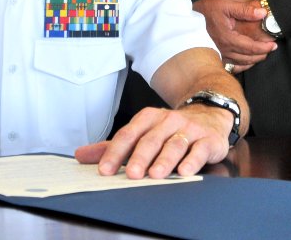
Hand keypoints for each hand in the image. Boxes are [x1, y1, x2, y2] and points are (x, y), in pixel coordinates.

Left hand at [75, 104, 232, 178]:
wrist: (209, 115)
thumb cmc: (170, 130)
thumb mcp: (142, 132)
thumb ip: (114, 146)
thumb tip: (81, 155)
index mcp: (149, 118)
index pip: (129, 134)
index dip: (116, 152)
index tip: (105, 169)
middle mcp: (168, 121)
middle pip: (151, 139)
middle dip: (140, 157)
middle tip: (132, 174)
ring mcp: (189, 129)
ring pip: (175, 144)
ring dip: (164, 160)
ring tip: (155, 174)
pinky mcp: (208, 140)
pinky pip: (199, 149)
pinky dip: (192, 160)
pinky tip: (184, 171)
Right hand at [192, 0, 276, 70]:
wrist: (186, 20)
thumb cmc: (206, 11)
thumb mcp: (225, 5)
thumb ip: (245, 9)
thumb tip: (262, 13)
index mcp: (228, 38)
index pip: (251, 47)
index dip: (264, 47)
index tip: (274, 45)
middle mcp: (224, 50)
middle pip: (248, 57)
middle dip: (262, 54)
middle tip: (271, 49)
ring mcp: (219, 56)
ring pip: (241, 63)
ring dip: (254, 60)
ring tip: (262, 54)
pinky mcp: (215, 58)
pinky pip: (232, 67)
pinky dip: (242, 66)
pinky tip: (247, 62)